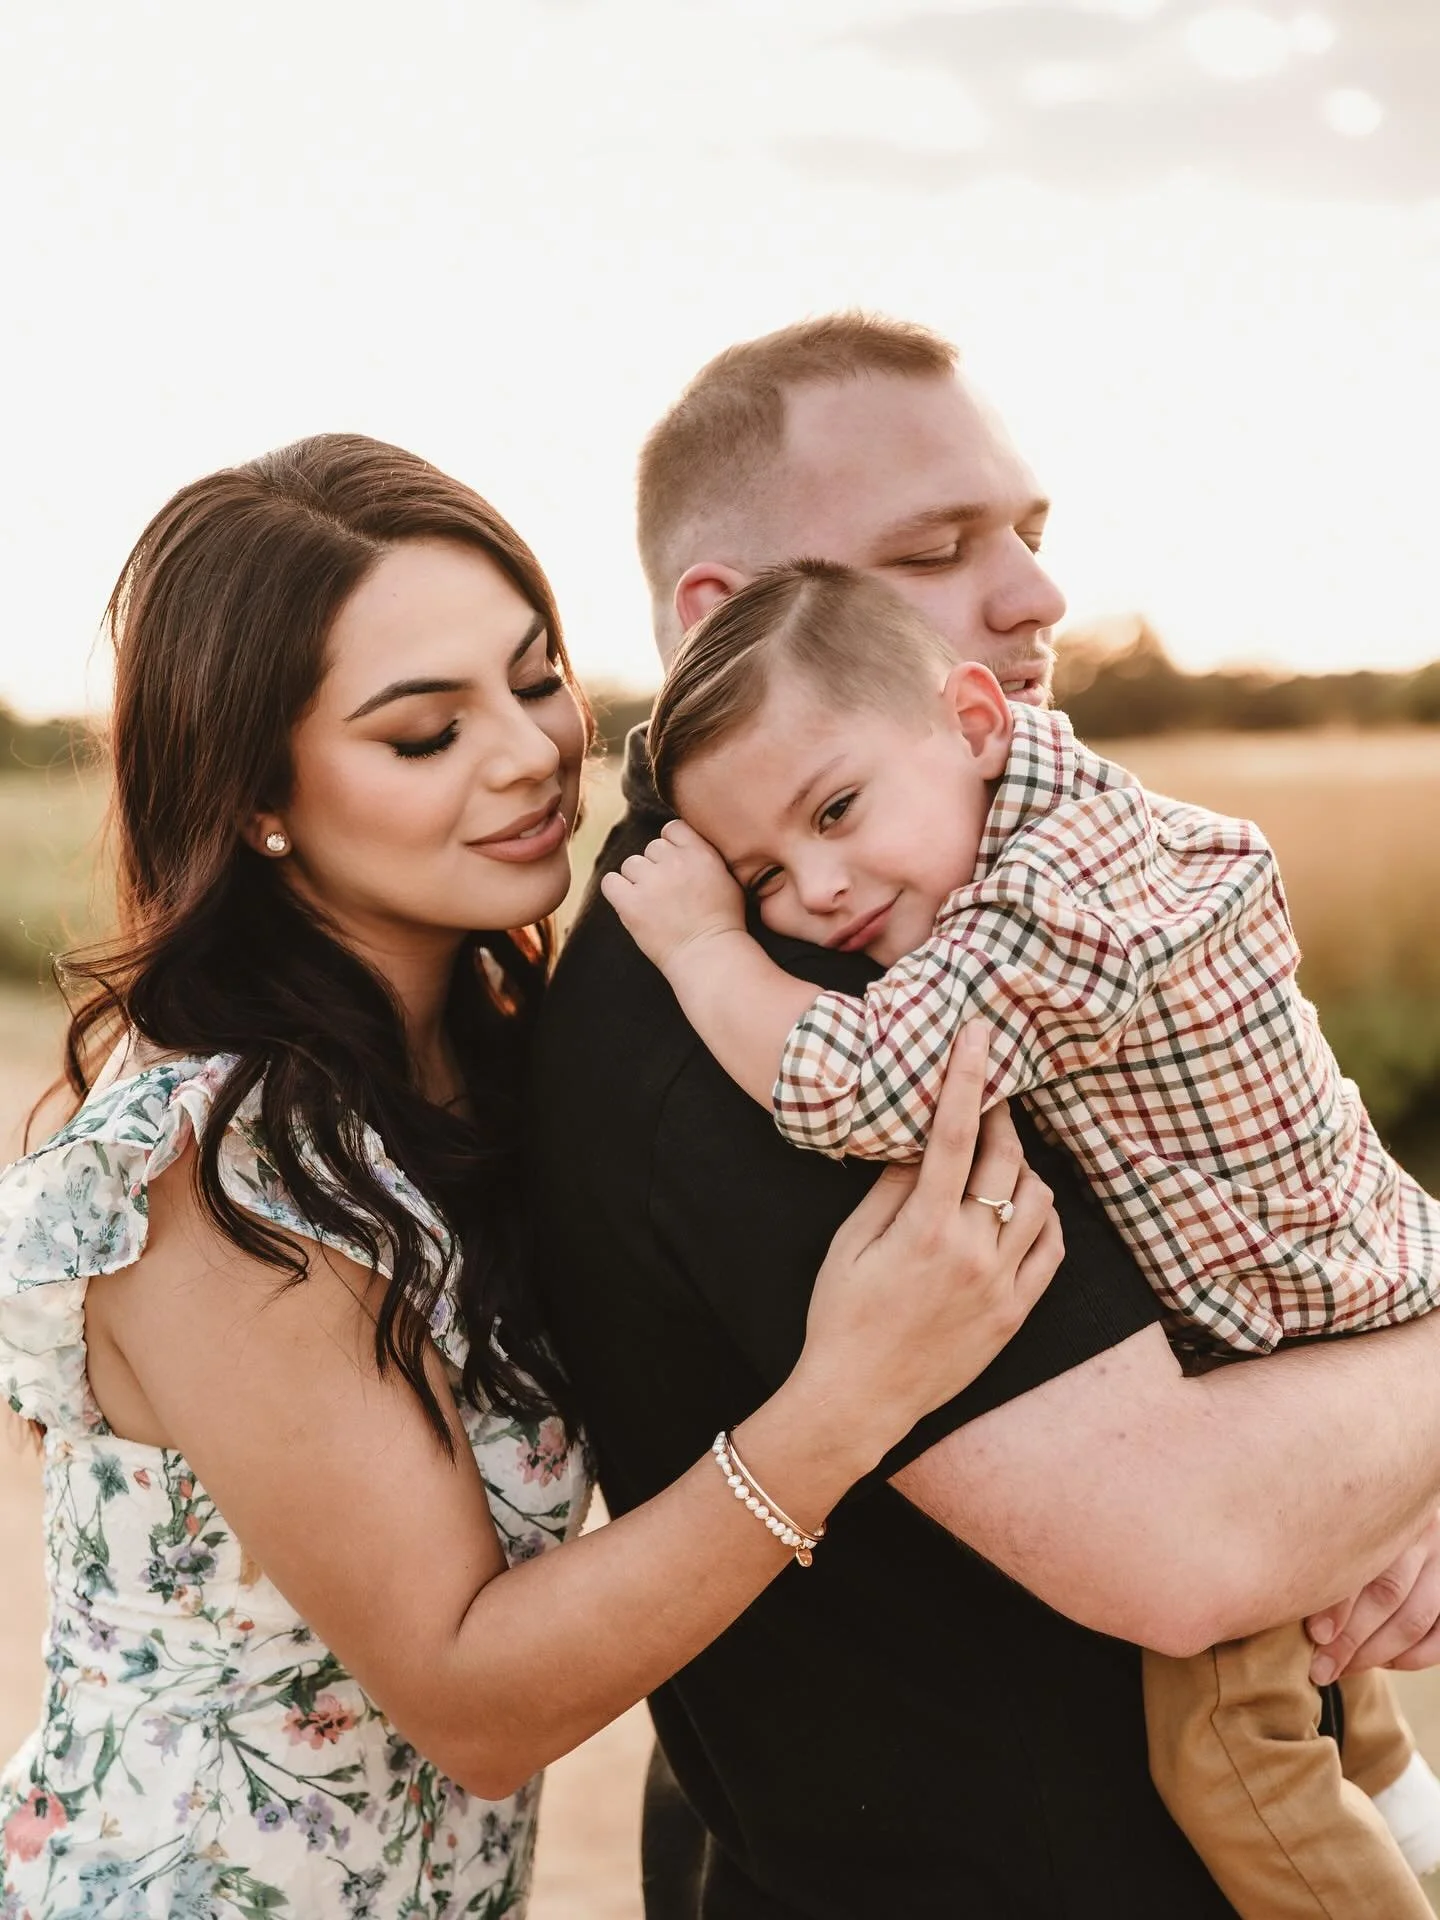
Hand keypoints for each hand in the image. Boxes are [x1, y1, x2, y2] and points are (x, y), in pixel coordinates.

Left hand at [599, 819, 746, 973]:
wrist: (709, 956)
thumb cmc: (723, 922)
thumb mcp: (727, 878)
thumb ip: (705, 855)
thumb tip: (684, 844)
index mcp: (700, 853)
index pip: (673, 828)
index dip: (672, 845)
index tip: (676, 866)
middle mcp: (674, 862)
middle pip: (651, 848)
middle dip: (657, 867)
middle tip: (667, 892)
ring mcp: (651, 882)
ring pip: (631, 864)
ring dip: (638, 880)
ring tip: (652, 903)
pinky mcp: (631, 904)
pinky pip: (610, 882)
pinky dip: (617, 891)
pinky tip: (630, 904)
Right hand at [795, 1022, 1062, 1461]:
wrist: (858, 1399)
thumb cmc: (840, 1317)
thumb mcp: (849, 1245)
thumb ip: (889, 1188)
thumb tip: (917, 1141)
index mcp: (926, 1230)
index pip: (956, 1135)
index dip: (969, 1078)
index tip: (980, 1036)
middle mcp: (973, 1253)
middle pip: (1008, 1160)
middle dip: (1002, 1117)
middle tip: (991, 1097)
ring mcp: (1002, 1286)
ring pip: (1040, 1201)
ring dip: (1022, 1169)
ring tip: (998, 1161)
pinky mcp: (1017, 1313)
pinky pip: (1051, 1250)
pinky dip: (1043, 1218)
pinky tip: (1020, 1208)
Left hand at [1307, 1509, 1439, 1681]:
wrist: (1398, 1501)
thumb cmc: (1342, 1516)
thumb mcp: (1331, 1516)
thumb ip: (1313, 1542)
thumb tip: (1273, 1593)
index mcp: (1381, 1507)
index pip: (1360, 1561)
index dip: (1336, 1603)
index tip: (1315, 1635)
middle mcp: (1418, 1531)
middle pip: (1387, 1592)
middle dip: (1351, 1638)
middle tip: (1320, 1668)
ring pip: (1414, 1618)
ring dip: (1375, 1653)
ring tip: (1341, 1670)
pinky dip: (1412, 1657)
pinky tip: (1382, 1663)